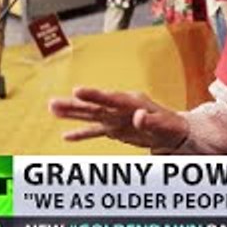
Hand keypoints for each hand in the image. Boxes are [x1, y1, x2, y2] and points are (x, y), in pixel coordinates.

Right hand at [49, 87, 188, 151]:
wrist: (175, 131)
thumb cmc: (172, 126)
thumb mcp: (166, 125)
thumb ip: (151, 121)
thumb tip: (139, 115)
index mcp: (133, 102)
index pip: (111, 98)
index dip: (94, 95)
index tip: (76, 91)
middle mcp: (121, 108)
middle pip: (95, 106)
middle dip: (74, 105)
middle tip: (52, 103)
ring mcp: (116, 118)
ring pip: (91, 115)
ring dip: (72, 113)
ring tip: (52, 109)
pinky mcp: (115, 129)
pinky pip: (96, 131)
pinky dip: (82, 134)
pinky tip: (66, 136)